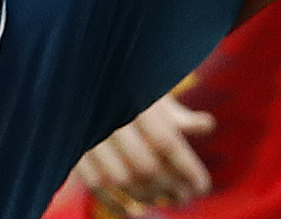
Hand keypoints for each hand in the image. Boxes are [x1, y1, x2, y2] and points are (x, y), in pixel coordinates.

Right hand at [72, 94, 216, 211]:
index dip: (188, 169)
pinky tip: (133, 211)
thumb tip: (208, 125)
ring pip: (122, 179)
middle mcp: (110, 115)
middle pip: (146, 165)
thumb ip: (176, 114)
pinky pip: (95, 185)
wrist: (72, 74)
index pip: (167, 142)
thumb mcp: (148, 91)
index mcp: (134, 96)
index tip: (202, 186)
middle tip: (185, 198)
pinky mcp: (72, 149)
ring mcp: (87, 134)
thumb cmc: (120, 86)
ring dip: (148, 196)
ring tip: (163, 199)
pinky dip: (115, 204)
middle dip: (170, 188)